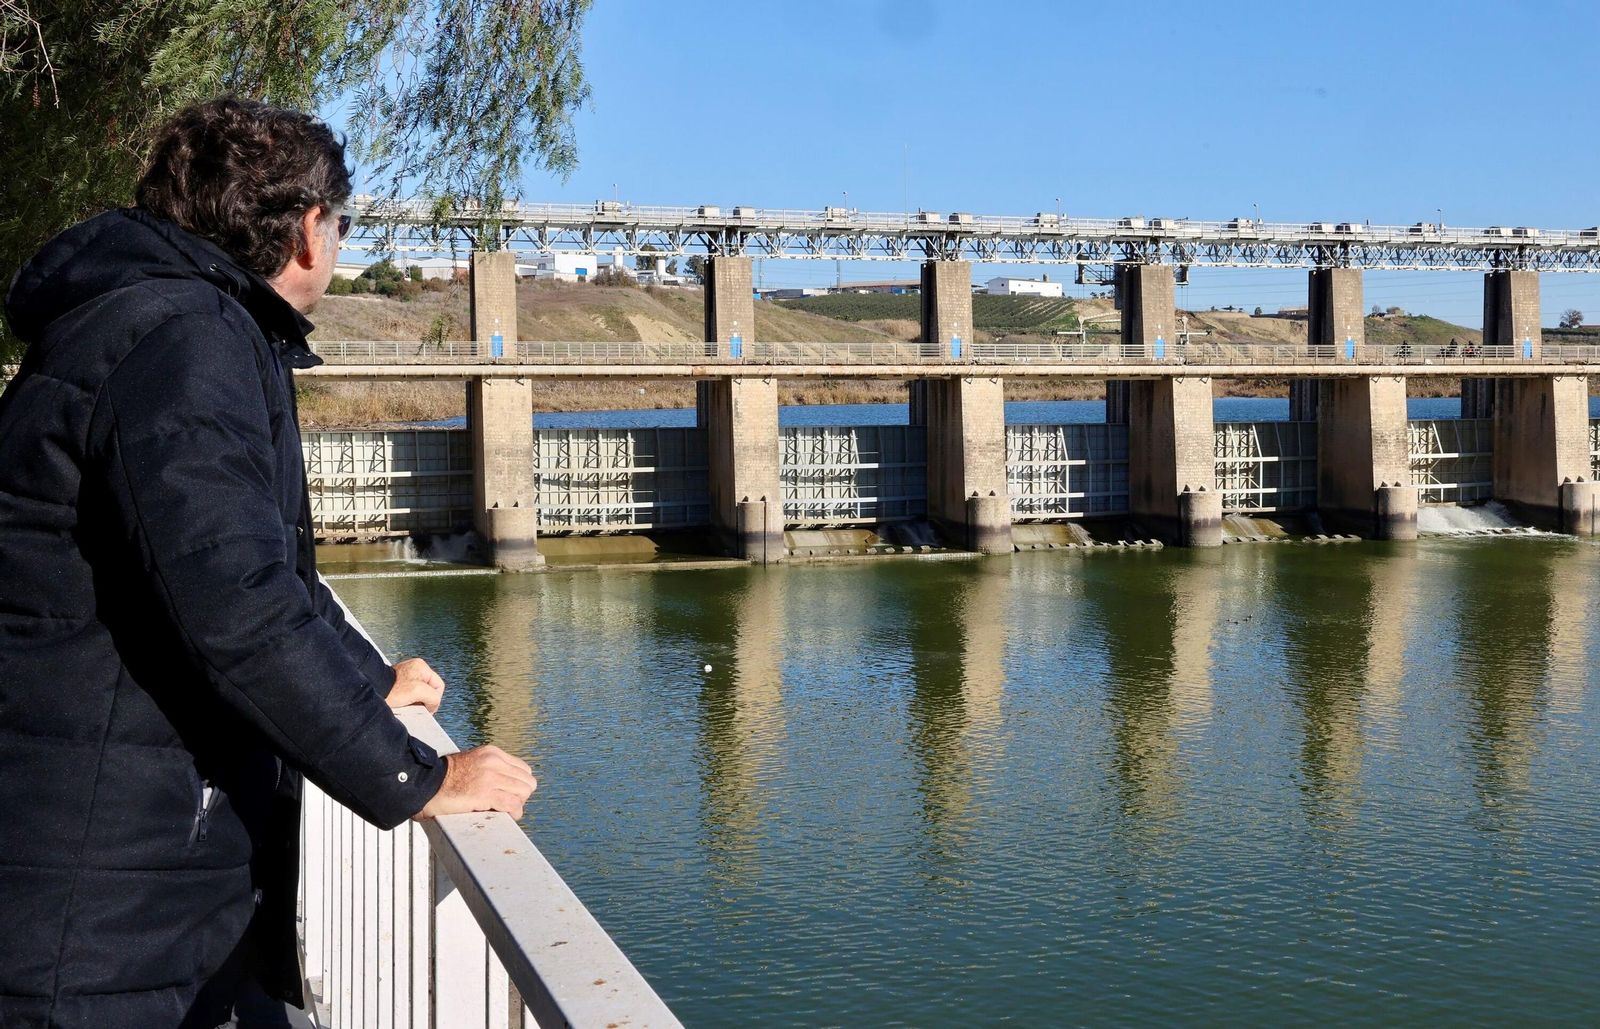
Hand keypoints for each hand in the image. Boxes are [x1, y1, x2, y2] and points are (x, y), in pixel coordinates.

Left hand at [387, 657, 444, 713]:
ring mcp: (406, 675)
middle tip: (415, 707)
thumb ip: (433, 696)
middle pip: (429, 690)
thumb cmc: (392, 690)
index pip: (438, 686)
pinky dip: (407, 701)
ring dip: (415, 702)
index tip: (426, 708)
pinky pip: (409, 694)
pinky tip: (401, 704)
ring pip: (419, 693)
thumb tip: (433, 704)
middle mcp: (414, 668)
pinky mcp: (398, 683)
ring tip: (407, 705)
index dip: (435, 699)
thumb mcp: (419, 691)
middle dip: (424, 700)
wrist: (373, 691)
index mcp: (421, 667)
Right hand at [414, 746, 536, 820]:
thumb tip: (506, 786)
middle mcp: (494, 762)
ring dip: (516, 805)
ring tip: (503, 810)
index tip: (508, 794)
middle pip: (527, 782)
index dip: (518, 785)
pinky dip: (513, 813)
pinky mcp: (485, 793)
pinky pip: (513, 805)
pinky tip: (503, 816)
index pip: (524, 770)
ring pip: (523, 793)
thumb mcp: (471, 763)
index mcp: (492, 753)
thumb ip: (490, 769)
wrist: (423, 784)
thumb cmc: (444, 779)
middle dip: (520, 796)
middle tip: (506, 804)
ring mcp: (490, 777)